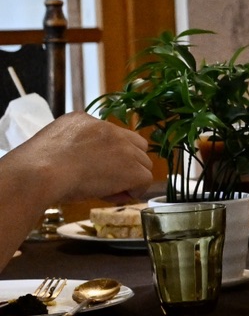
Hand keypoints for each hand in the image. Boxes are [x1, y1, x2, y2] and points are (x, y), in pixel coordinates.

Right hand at [7, 113, 152, 204]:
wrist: (38, 174)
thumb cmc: (36, 167)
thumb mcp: (54, 146)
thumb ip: (76, 148)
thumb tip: (94, 167)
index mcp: (83, 120)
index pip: (111, 135)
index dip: (109, 154)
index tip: (96, 168)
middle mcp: (108, 128)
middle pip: (135, 146)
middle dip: (127, 163)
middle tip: (107, 181)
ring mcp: (123, 147)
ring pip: (142, 163)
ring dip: (129, 178)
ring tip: (106, 190)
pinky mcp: (132, 168)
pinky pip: (145, 180)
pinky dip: (134, 191)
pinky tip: (113, 196)